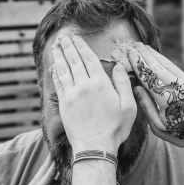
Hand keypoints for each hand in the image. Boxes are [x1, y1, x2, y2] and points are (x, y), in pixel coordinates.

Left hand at [51, 34, 137, 154]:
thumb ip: (123, 84)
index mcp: (100, 83)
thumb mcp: (128, 106)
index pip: (88, 59)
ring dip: (59, 56)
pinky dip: (56, 72)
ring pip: (63, 70)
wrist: (95, 147)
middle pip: (73, 60)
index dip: (81, 46)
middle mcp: (83, 85)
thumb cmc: (115, 128)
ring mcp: (71, 95)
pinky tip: (55, 67)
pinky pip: (58, 83)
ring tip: (56, 46)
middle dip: (68, 47)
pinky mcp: (64, 104)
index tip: (76, 38)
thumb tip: (119, 66)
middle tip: (63, 37)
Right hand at [128, 42, 183, 152]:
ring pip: (167, 65)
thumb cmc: (182, 135)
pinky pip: (177, 70)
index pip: (148, 77)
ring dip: (154, 55)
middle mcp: (177, 88)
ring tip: (144, 47)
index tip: (129, 54)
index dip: (138, 65)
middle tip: (133, 45)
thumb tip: (136, 88)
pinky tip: (159, 57)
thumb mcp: (159, 128)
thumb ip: (147, 107)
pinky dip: (166, 62)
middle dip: (144, 55)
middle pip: (156, 67)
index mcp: (166, 100)